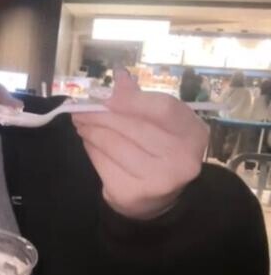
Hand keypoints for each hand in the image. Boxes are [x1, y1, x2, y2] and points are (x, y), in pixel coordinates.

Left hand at [72, 69, 208, 219]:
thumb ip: (140, 100)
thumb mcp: (161, 123)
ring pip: (114, 145)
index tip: (106, 95)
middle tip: (80, 108)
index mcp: (193, 133)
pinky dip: (91, 149)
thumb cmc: (160, 150)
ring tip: (81, 122)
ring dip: (91, 130)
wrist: (159, 198)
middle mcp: (181, 158)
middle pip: (133, 127)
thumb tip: (119, 76)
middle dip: (101, 114)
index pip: (162, 108)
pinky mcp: (132, 193)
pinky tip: (88, 141)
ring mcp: (158, 180)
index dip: (131, 98)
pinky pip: (102, 163)